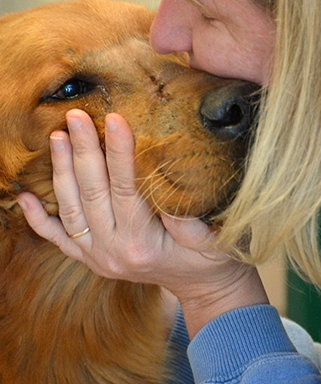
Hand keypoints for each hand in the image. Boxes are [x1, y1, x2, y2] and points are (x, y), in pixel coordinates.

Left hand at [17, 109, 267, 336]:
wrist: (202, 288)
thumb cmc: (211, 258)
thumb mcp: (212, 239)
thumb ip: (186, 216)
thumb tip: (163, 178)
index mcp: (142, 244)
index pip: (126, 188)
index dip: (119, 152)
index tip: (115, 119)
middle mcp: (113, 252)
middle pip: (93, 193)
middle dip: (83, 150)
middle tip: (75, 116)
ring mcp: (97, 257)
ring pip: (71, 209)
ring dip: (62, 171)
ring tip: (57, 137)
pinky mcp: (91, 258)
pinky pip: (59, 238)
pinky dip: (40, 219)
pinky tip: (25, 198)